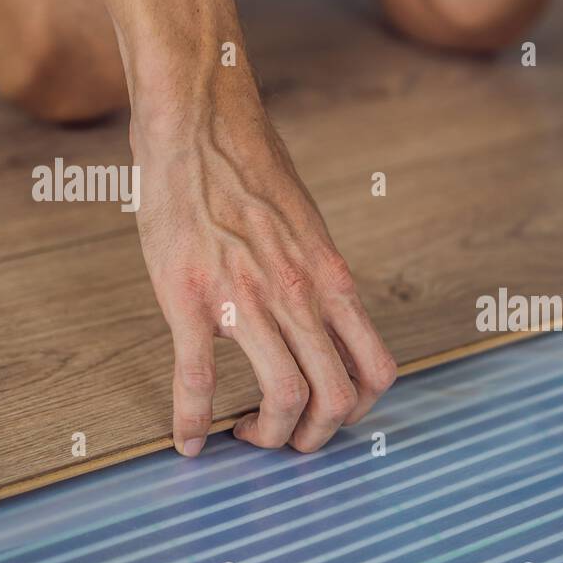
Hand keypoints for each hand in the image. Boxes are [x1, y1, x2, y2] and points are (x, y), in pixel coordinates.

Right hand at [132, 109, 396, 456]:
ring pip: (284, 399)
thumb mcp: (310, 229)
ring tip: (246, 434)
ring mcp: (246, 298)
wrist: (200, 122)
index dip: (359, 410)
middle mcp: (299, 296)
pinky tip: (187, 439)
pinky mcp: (190, 296)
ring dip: (269, 436)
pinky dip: (192, 422)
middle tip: (288, 440)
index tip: (332, 416)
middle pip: (334, 398)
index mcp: (332, 280)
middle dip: (315, 438)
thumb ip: (319, 280)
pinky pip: (197, 378)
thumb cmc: (253, 170)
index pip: (375, 370)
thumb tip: (327, 324)